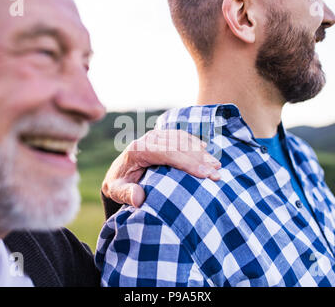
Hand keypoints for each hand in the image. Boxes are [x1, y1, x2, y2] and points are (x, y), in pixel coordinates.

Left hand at [102, 130, 221, 206]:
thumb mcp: (117, 191)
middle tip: (217, 174)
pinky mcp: (162, 136)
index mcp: (137, 149)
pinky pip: (182, 137)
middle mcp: (148, 139)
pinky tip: (206, 150)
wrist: (117, 174)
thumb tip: (138, 198)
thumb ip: (126, 194)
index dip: (187, 162)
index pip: (167, 153)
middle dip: (199, 159)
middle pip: (179, 146)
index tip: (204, 174)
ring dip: (201, 152)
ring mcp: (156, 135)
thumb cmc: (119, 185)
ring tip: (217, 166)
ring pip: (183, 140)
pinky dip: (195, 144)